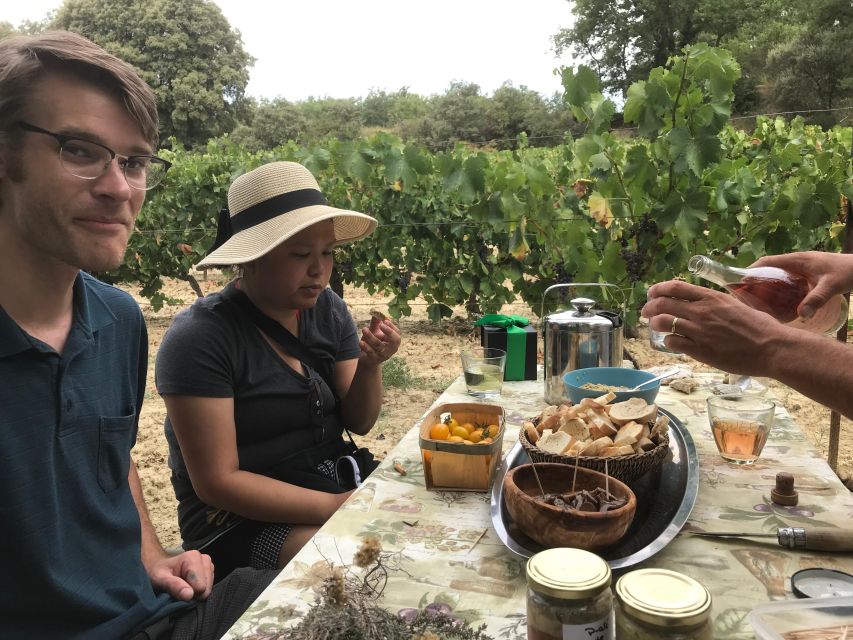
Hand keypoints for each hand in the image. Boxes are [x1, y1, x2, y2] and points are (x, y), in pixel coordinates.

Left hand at [148, 549, 213, 601]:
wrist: (158, 567)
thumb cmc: (156, 572)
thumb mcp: (159, 579)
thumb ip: (173, 586)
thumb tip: (189, 595)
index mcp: (193, 557)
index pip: (200, 587)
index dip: (187, 593)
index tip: (176, 590)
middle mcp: (204, 559)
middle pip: (206, 589)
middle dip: (193, 594)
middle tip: (179, 590)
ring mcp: (209, 565)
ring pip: (208, 590)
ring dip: (195, 593)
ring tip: (183, 587)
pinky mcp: (210, 572)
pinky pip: (208, 589)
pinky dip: (198, 592)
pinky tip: (189, 587)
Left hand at [360, 317, 400, 364]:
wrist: (367, 359)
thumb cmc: (373, 342)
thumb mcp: (376, 331)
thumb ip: (376, 322)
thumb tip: (376, 312)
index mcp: (394, 341)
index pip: (397, 333)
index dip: (392, 327)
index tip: (385, 320)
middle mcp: (392, 348)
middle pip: (394, 340)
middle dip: (389, 332)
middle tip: (381, 324)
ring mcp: (384, 355)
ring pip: (379, 345)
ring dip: (371, 337)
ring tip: (364, 329)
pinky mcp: (375, 359)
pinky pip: (371, 353)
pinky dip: (365, 347)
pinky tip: (360, 342)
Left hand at [642, 279, 791, 374]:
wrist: (772, 347)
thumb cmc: (761, 327)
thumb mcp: (736, 305)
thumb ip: (717, 304)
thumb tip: (704, 303)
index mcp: (712, 298)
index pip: (676, 287)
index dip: (658, 289)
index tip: (651, 292)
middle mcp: (702, 312)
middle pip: (663, 303)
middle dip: (649, 307)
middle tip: (646, 311)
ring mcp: (699, 331)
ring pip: (663, 322)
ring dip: (655, 324)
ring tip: (655, 326)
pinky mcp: (700, 350)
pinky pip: (673, 342)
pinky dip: (668, 341)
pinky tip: (671, 342)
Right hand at [751, 252, 852, 318]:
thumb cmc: (848, 272)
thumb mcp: (831, 286)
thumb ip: (816, 299)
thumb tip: (800, 315)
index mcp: (797, 260)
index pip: (767, 261)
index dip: (751, 270)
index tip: (740, 283)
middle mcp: (797, 263)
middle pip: (769, 269)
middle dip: (755, 281)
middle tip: (746, 297)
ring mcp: (802, 269)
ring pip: (777, 276)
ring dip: (767, 287)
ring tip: (758, 303)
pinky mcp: (808, 276)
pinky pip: (787, 282)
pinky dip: (779, 290)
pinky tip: (779, 304)